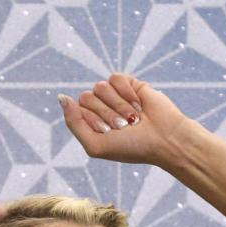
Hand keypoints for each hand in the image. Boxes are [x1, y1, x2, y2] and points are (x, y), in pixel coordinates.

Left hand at [58, 73, 188, 168]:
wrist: (164, 140)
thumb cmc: (133, 148)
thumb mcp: (96, 145)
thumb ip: (74, 124)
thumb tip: (61, 97)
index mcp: (91, 123)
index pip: (76, 110)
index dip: (94, 122)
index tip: (112, 134)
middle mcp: (101, 108)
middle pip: (86, 97)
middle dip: (107, 114)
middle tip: (125, 127)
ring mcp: (114, 95)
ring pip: (100, 86)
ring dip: (118, 106)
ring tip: (134, 119)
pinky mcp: (129, 84)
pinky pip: (115, 78)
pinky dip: (126, 93)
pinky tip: (138, 105)